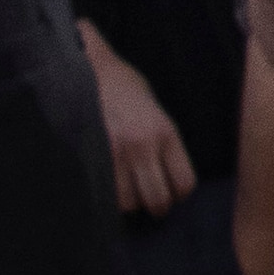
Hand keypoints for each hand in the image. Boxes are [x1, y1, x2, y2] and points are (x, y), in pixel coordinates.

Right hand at [76, 19, 195, 216]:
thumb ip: (163, 141)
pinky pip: (103, 194)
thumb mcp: (154, 109)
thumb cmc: (124, 87)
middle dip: (155, 205)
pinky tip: (107, 186)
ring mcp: (115, 152)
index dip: (178, 194)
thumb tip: (167, 175)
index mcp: (165, 132)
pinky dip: (106, 198)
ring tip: (125, 189)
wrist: (89, 69)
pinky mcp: (90, 156)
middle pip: (158, 200)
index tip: (170, 191)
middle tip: (148, 199)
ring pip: (129, 203)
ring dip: (128, 202)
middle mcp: (143, 145)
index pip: (184, 184)